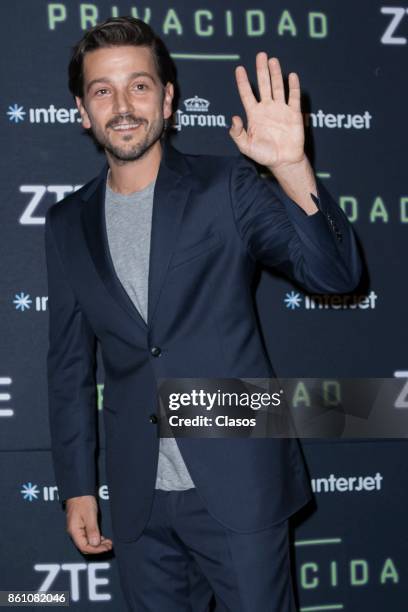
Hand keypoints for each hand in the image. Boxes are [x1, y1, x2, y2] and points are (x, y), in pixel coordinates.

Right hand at [65, 495, 112, 553]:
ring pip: (87, 542)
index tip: (106, 548)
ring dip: (98, 544)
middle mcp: (74, 532)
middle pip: (85, 546)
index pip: (84, 547)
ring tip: (108, 543)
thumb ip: (92, 530)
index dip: (96, 550)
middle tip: (109, 546)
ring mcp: (77, 530)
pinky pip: (88, 537)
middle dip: (98, 548)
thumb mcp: (90, 515)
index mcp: (74, 531)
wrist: (79, 491)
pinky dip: (96, 539)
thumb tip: (95, 544)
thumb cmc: (83, 500)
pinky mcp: (81, 526)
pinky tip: (103, 538)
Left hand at [229, 52, 304, 170]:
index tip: (239, 69)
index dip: (243, 82)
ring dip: (275, 74)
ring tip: (273, 60)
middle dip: (261, 70)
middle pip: (263, 85)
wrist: (283, 161)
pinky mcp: (294, 113)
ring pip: (278, 87)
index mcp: (254, 115)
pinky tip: (291, 76)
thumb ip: (237, 134)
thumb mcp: (246, 147)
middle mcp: (267, 109)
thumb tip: (234, 118)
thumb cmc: (264, 155)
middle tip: (260, 55)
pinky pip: (294, 97)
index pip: (247, 94)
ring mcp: (281, 109)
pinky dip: (293, 87)